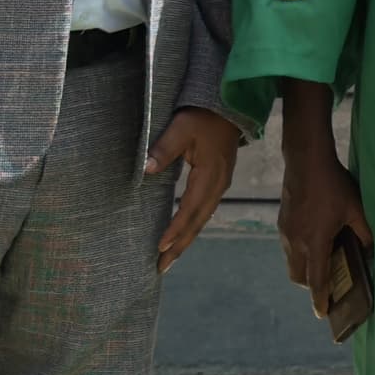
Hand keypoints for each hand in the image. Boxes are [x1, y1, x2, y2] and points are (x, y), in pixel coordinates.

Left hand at [146, 108, 242, 270]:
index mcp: (210, 175)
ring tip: (169, 258)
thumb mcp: (181, 128)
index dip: (175, 229)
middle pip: (198, 222)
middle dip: (180, 246)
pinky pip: (204, 211)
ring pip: (202, 219)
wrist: (228, 106)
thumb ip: (164, 148)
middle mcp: (218, 185)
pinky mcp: (218, 182)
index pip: (190, 209)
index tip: (160, 246)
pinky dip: (192, 227)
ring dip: (186, 240)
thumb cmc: (202, 116)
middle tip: (161, 267)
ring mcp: (220, 185)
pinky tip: (182, 235)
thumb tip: (146, 168)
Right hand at [275, 87, 371, 293]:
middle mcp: (296, 242)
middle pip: (299, 277)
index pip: (317, 280)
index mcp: (315, 242)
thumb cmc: (333, 184)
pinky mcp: (282, 222)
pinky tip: (314, 237)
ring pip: (292, 262)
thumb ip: (364, 232)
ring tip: (323, 258)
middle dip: (311, 285)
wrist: (306, 160)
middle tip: (327, 283)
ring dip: (304, 267)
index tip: (322, 313)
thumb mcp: (356, 209)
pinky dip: (300, 251)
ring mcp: (286, 232)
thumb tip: (372, 250)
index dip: (320, 299)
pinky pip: (289, 247)